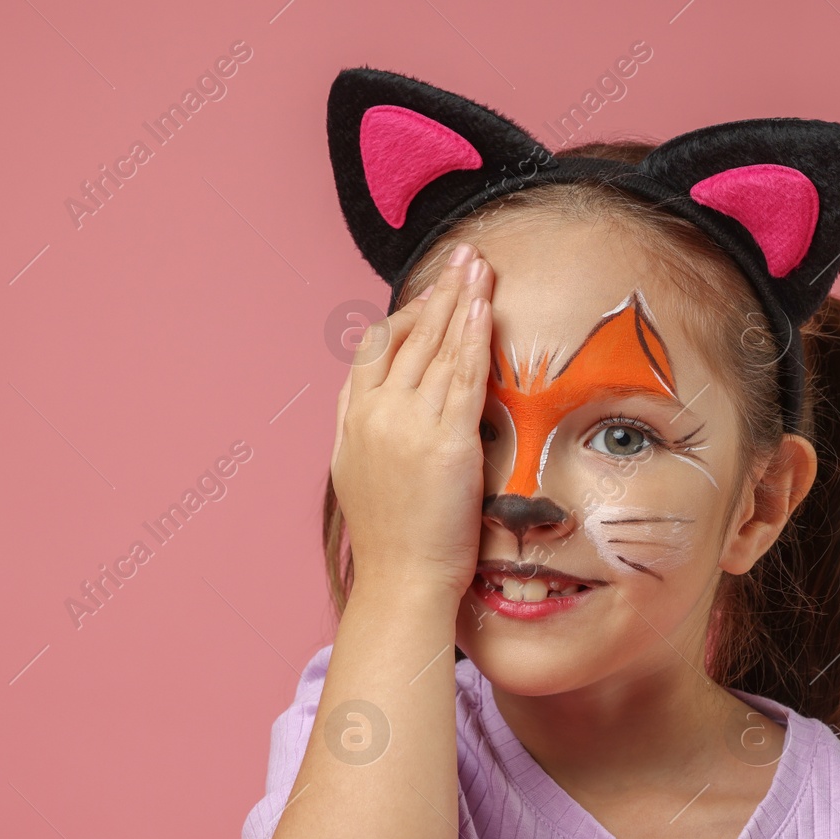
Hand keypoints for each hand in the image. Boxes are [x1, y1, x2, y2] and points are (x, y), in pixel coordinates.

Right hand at [331, 241, 495, 597]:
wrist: (401, 581)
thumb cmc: (390, 538)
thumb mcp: (357, 471)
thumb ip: (364, 426)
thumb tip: (374, 398)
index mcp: (354, 419)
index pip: (377, 347)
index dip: (407, 314)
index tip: (433, 293)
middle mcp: (377, 413)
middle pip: (410, 336)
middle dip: (441, 292)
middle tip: (464, 257)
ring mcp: (410, 425)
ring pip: (439, 349)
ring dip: (462, 301)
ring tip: (480, 268)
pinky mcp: (446, 442)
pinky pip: (464, 377)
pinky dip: (475, 338)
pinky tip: (485, 310)